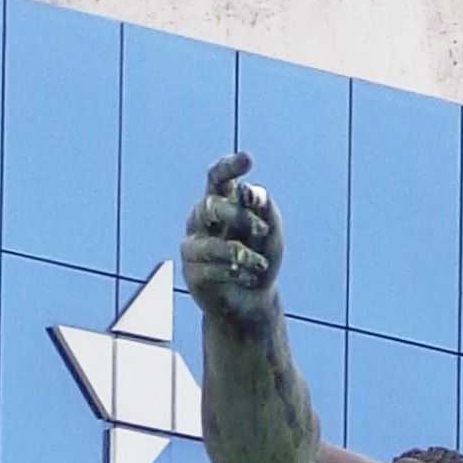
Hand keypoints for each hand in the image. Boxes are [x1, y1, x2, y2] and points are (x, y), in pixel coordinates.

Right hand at [183, 151, 285, 331]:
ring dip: (241, 254)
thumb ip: (265, 209)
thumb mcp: (271, 234)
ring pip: (211, 244)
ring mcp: (193, 246)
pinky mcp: (191, 273)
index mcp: (220, 203)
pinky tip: (248, 277)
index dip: (229, 167)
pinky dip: (234, 273)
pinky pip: (211, 269)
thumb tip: (250, 193)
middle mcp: (201, 220)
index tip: (247, 159)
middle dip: (239, 217)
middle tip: (262, 230)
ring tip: (261, 265)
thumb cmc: (260, 262)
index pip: (218, 177)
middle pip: (211, 206)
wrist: (251, 303)